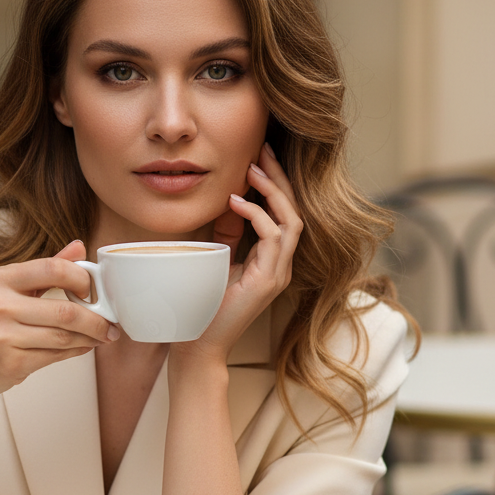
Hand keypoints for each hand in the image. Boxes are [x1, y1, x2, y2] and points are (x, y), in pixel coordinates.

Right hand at [0, 241, 118, 412]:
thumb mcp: (5, 291)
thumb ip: (44, 270)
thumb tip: (80, 247)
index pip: (53, 269)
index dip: (82, 279)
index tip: (94, 291)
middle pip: (65, 310)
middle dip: (96, 319)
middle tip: (110, 324)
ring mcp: (1, 336)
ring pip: (64, 337)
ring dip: (89, 338)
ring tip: (101, 336)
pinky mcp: (9, 363)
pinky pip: (55, 356)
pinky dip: (75, 352)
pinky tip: (82, 347)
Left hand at [177, 143, 302, 363]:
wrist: (200, 345)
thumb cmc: (204, 306)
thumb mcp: (218, 261)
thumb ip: (229, 235)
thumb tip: (228, 203)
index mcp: (273, 261)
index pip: (284, 213)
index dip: (276, 183)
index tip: (259, 157)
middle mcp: (281, 266)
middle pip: (294, 211)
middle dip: (280, 178)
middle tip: (263, 150)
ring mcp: (278, 274)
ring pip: (290, 221)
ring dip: (272, 192)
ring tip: (251, 170)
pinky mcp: (268, 282)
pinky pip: (273, 238)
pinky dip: (256, 215)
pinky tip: (236, 202)